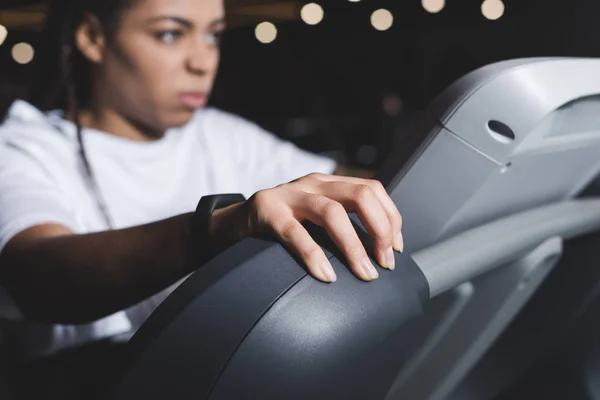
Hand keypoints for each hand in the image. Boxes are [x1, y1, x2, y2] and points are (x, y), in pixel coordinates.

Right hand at [217, 173, 402, 282]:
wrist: (231, 224)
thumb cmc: (280, 228)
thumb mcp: (314, 219)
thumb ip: (340, 225)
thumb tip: (379, 253)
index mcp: (328, 183)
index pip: (372, 190)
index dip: (391, 219)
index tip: (396, 249)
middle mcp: (313, 183)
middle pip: (361, 195)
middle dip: (381, 230)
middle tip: (385, 263)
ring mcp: (289, 194)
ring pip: (333, 212)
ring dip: (354, 247)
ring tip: (365, 274)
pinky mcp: (266, 210)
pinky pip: (295, 232)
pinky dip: (314, 255)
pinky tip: (325, 276)